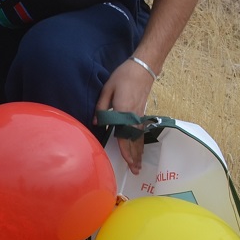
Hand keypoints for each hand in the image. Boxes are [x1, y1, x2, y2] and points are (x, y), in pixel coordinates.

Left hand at [95, 59, 156, 173]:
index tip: (127, 161)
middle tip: (135, 171)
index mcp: (124, 110)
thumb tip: (97, 123)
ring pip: (139, 138)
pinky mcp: (142, 113)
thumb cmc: (123, 77)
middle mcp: (134, 116)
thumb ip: (102, 107)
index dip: (125, 149)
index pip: (125, 134)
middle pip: (134, 140)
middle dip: (134, 156)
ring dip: (139, 152)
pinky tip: (140, 150)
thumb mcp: (107, 89)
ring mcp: (140, 115)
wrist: (142, 68)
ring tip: (138, 166)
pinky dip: (141, 143)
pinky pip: (142, 132)